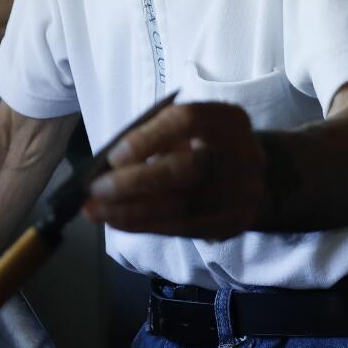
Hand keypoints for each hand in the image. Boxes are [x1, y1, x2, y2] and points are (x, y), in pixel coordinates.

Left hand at [81, 101, 267, 238]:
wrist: (250, 177)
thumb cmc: (200, 145)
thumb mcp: (183, 131)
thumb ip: (151, 139)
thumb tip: (106, 166)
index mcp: (226, 119)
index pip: (188, 120)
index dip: (149, 139)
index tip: (114, 157)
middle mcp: (242, 153)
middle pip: (189, 169)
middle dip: (136, 183)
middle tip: (96, 191)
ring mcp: (243, 192)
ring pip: (184, 206)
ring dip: (133, 212)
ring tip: (97, 212)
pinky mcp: (234, 222)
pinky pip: (185, 228)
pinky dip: (147, 226)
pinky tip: (119, 222)